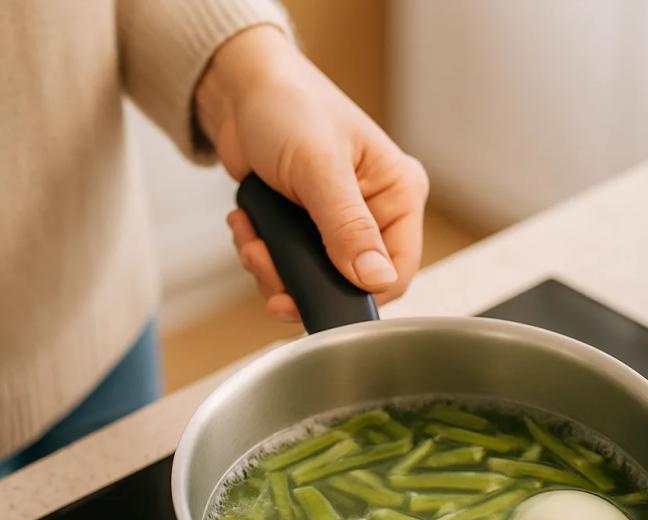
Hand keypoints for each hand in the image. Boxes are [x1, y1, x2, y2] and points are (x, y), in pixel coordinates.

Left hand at [196, 25, 428, 321]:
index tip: (316, 293)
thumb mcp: (320, 167)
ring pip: (317, 283)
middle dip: (303, 284)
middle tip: (266, 266)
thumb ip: (348, 227)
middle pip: (352, 284)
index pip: (398, 270)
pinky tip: (247, 228)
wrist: (240, 89)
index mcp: (399, 194)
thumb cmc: (288, 105)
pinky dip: (262, 259)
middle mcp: (376, 214)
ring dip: (274, 273)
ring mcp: (340, 226)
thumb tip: (377, 280)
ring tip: (251, 240)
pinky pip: (290, 270)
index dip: (360, 293)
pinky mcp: (307, 231)